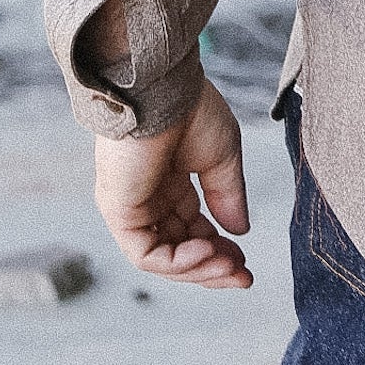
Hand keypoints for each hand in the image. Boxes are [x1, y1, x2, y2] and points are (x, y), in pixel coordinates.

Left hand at [93, 77, 252, 287]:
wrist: (164, 86)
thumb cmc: (191, 108)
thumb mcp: (223, 155)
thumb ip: (228, 195)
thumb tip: (239, 231)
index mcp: (171, 181)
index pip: (193, 228)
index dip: (219, 248)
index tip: (245, 261)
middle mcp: (149, 198)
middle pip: (179, 248)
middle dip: (212, 266)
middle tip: (242, 277)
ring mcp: (131, 207)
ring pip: (163, 256)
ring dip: (198, 267)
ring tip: (229, 266)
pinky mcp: (119, 212)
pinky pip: (146, 253)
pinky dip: (177, 260)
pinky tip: (206, 250)